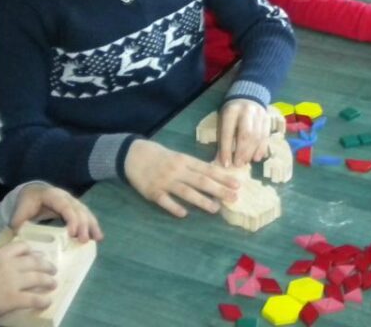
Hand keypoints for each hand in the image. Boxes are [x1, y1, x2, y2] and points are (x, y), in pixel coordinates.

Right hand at [0, 241, 56, 325]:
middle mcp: (9, 265)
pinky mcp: (13, 299)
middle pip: (35, 262)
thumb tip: (16, 264)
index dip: (34, 252)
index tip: (39, 256)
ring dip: (48, 282)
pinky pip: (34, 299)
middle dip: (47, 266)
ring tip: (53, 284)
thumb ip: (0, 262)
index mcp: (0, 255)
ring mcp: (13, 281)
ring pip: (38, 278)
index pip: (23, 246)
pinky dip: (43, 301)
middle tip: (53, 270)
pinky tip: (47, 302)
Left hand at [11, 185, 102, 242]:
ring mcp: (72, 201)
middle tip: (84, 240)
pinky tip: (98, 236)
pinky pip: (86, 215)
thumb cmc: (26, 204)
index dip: (71, 218)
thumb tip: (20, 238)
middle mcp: (66, 196)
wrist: (32, 193)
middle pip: (78, 209)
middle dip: (83, 225)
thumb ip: (18, 224)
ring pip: (85, 211)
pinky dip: (92, 225)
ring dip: (92, 225)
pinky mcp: (76, 208)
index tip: (72, 233)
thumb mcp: (19, 212)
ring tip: (97, 239)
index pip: (64, 206)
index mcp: (52, 195)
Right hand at [124, 139, 239, 217]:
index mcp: (185, 160)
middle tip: (234, 197)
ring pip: (186, 192)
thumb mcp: (179, 157)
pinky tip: (184, 214)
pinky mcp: (152, 192)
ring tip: (215, 208)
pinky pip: (165, 201)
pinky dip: (174, 207)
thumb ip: (194, 167)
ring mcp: (164, 182)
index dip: (223, 177)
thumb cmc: (161, 157)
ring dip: (201, 201)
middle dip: (219, 189)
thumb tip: (216, 176)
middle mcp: (177, 170)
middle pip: (201, 181)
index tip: (237, 184)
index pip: (208, 169)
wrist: (133, 155)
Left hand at [218, 98, 272, 167]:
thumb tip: (221, 160)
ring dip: (251, 152)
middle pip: (246, 134)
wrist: (247, 96)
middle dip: (242, 152)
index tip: (226, 164)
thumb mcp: (223, 120)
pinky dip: (261, 149)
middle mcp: (246, 111)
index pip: (228, 132)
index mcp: (231, 111)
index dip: (227, 149)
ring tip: (246, 162)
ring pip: (257, 136)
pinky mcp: (268, 119)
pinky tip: (256, 158)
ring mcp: (259, 114)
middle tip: (238, 164)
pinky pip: (266, 136)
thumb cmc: (231, 113)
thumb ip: (223, 138)